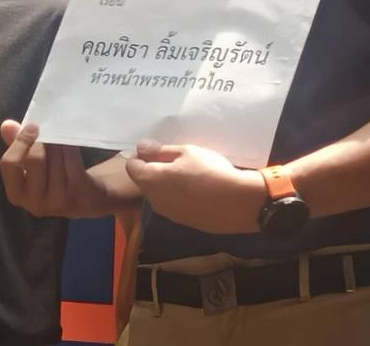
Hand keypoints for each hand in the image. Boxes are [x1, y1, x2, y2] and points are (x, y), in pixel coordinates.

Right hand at [0, 120, 111, 217]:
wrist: (85, 198)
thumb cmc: (51, 177)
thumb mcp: (30, 166)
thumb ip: (15, 145)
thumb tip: (7, 125)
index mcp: (17, 194)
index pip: (9, 163)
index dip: (20, 142)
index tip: (32, 127)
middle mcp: (34, 202)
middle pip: (34, 158)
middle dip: (42, 141)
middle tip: (49, 134)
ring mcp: (57, 200)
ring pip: (55, 157)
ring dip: (58, 143)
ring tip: (60, 141)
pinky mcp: (78, 192)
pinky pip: (71, 159)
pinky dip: (70, 147)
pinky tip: (71, 144)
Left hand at [125, 140, 264, 234]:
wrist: (238, 203)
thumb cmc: (210, 171)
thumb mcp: (186, 152)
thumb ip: (160, 151)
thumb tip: (141, 147)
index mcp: (151, 181)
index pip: (131, 167)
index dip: (141, 156)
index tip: (158, 150)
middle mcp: (154, 200)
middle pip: (145, 182)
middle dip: (154, 170)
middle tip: (177, 160)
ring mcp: (169, 214)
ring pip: (159, 195)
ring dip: (167, 184)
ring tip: (190, 175)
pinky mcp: (184, 222)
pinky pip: (174, 205)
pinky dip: (179, 196)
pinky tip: (198, 191)